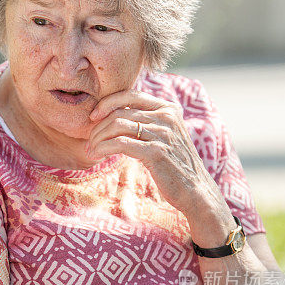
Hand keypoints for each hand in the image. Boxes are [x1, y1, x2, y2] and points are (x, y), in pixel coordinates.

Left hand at [88, 89, 223, 217]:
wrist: (195, 190)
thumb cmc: (175, 165)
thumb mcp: (165, 136)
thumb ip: (148, 123)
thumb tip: (116, 116)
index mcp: (168, 108)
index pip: (131, 94)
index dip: (108, 102)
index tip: (93, 116)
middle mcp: (166, 117)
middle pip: (120, 112)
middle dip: (98, 127)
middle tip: (89, 141)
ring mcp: (162, 133)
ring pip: (117, 126)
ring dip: (98, 139)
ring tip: (90, 150)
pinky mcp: (156, 152)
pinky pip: (120, 143)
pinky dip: (103, 148)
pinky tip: (97, 156)